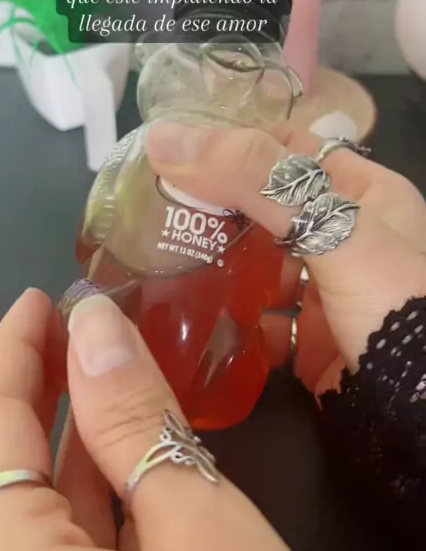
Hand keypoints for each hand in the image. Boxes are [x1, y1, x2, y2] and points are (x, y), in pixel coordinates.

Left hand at [0, 287, 308, 550]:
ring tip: (115, 371)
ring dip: (84, 441)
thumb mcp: (196, 526)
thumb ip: (133, 422)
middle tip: (83, 323)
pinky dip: (111, 495)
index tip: (37, 300)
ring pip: (56, 516)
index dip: (13, 360)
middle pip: (17, 475)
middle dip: (50, 393)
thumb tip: (92, 321)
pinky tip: (139, 454)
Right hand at [145, 122, 425, 395]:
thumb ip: (257, 179)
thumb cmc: (393, 304)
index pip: (292, 150)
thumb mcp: (333, 227)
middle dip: (216, 208)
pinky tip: (192, 317)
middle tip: (152, 205)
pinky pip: (263, 324)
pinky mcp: (314, 344)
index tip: (176, 151)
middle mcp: (349, 239)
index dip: (237, 144)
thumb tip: (166, 138)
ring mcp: (331, 293)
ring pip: (262, 267)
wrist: (422, 412)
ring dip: (218, 266)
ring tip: (157, 258)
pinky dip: (230, 322)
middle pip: (270, 208)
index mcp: (367, 195)